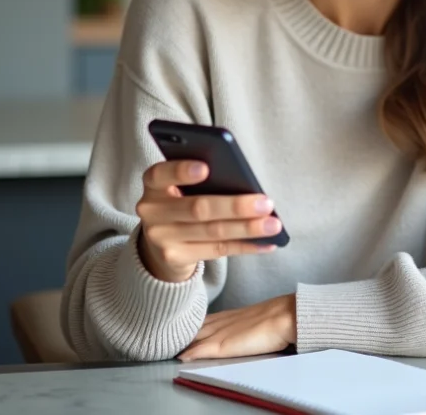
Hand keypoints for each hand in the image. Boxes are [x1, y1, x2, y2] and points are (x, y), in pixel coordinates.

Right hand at [135, 160, 281, 283]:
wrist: (160, 244)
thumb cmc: (182, 202)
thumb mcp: (181, 188)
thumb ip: (202, 181)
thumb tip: (245, 184)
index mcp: (153, 184)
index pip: (160, 174)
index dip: (181, 171)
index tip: (207, 167)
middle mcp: (152, 211)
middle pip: (197, 208)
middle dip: (235, 206)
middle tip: (266, 203)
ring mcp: (161, 238)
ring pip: (212, 231)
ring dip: (247, 228)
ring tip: (274, 224)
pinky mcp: (175, 258)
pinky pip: (217, 250)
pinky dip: (245, 246)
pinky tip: (267, 242)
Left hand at [179, 294, 296, 360]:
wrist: (286, 316)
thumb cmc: (279, 316)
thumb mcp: (258, 316)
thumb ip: (247, 321)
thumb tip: (250, 328)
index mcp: (231, 315)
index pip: (205, 320)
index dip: (192, 325)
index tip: (181, 328)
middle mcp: (223, 321)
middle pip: (197, 328)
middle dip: (183, 333)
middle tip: (169, 338)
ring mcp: (222, 332)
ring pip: (196, 336)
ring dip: (184, 342)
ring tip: (170, 348)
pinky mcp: (225, 345)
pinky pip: (203, 349)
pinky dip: (192, 353)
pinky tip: (182, 357)